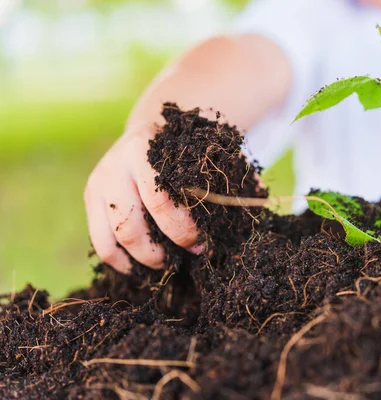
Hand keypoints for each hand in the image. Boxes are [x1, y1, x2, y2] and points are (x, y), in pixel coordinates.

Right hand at [84, 123, 201, 273]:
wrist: (147, 131)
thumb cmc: (177, 151)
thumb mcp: (188, 159)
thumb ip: (198, 189)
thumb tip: (207, 237)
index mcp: (140, 152)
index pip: (159, 203)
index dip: (181, 230)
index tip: (199, 244)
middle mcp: (112, 169)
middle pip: (130, 227)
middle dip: (159, 252)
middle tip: (179, 259)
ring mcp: (96, 185)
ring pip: (111, 240)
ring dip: (140, 260)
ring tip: (163, 264)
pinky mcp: (89, 199)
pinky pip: (100, 243)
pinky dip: (121, 261)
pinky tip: (141, 266)